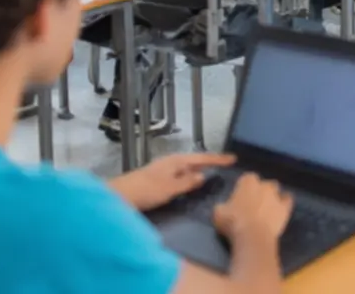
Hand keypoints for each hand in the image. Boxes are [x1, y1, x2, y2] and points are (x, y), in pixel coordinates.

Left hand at [110, 152, 234, 211]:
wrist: (121, 196)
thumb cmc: (146, 190)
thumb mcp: (171, 188)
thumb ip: (188, 182)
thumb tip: (203, 176)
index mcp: (176, 161)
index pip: (202, 159)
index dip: (218, 159)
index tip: (233, 158)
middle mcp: (171, 162)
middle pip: (195, 161)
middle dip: (209, 162)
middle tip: (225, 165)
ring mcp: (163, 169)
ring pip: (187, 168)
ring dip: (199, 169)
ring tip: (212, 173)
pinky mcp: (157, 178)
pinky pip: (180, 175)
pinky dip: (189, 177)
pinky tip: (190, 183)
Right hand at [213, 173, 292, 241]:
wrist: (253, 237)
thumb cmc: (233, 222)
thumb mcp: (218, 212)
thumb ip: (223, 205)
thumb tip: (224, 206)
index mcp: (248, 181)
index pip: (247, 178)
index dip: (243, 188)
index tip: (239, 198)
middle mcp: (264, 184)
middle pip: (263, 184)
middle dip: (259, 191)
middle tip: (252, 204)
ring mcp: (277, 195)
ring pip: (276, 190)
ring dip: (271, 196)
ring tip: (265, 208)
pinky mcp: (286, 207)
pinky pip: (287, 200)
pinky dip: (284, 202)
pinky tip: (279, 209)